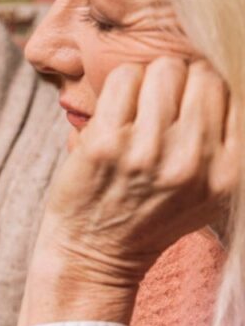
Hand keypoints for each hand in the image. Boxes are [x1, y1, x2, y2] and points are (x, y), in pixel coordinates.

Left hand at [21, 58, 239, 325]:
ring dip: (149, 81)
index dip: (205, 91)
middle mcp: (193, 160)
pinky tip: (115, 112)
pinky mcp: (105, 143)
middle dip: (180, 83)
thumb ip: (224, 144)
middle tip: (158, 107)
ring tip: (137, 110)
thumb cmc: (146, 218)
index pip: (232, 92)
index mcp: (227, 171)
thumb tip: (223, 79)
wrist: (93, 256)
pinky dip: (121, 85)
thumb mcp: (207, 193)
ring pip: (164, 70)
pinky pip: (125, 78)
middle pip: (201, 74)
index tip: (185, 107)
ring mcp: (147, 151)